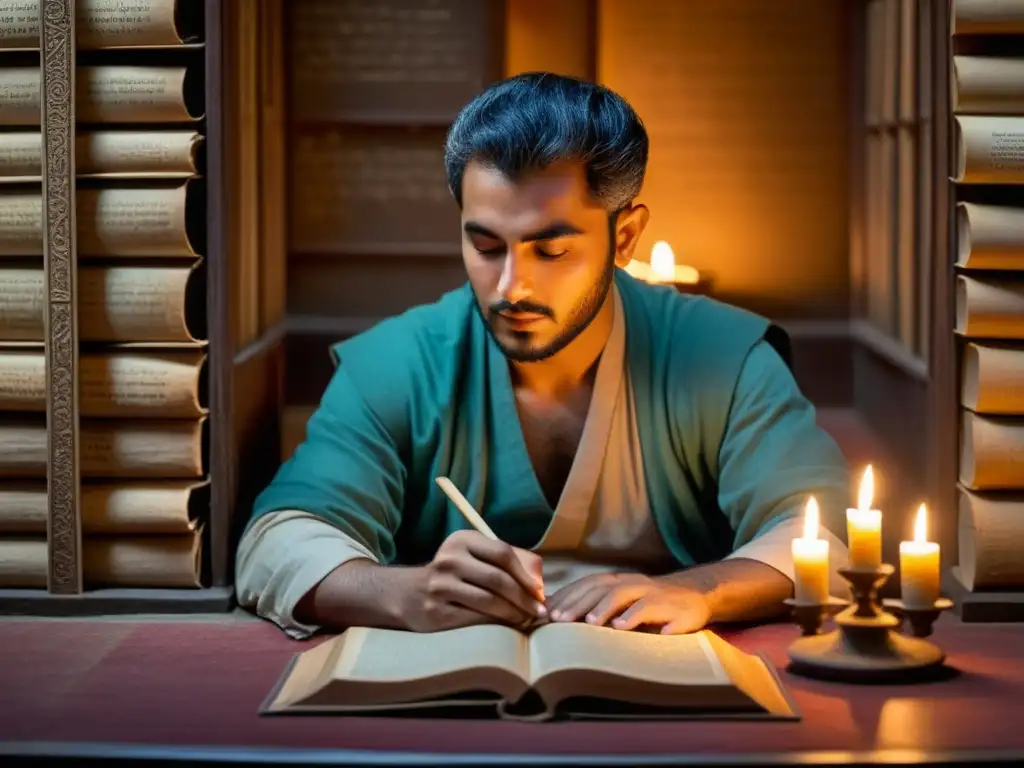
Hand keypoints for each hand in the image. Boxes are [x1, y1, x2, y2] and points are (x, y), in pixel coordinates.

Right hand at [400, 530, 546, 632]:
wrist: (408, 594)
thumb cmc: (452, 575)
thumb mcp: (469, 556)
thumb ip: (499, 561)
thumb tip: (538, 582)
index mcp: (461, 540)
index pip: (503, 553)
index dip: (525, 574)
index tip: (540, 591)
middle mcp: (449, 560)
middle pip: (498, 579)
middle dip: (524, 597)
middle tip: (540, 612)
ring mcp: (441, 586)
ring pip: (489, 601)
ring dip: (514, 613)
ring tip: (526, 620)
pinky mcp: (437, 612)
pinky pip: (476, 619)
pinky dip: (497, 624)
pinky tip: (506, 627)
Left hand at [546, 572, 710, 633]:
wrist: (697, 595)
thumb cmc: (652, 606)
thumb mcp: (625, 605)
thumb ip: (599, 608)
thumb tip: (559, 618)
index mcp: (618, 581)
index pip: (586, 584)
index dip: (565, 596)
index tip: (545, 612)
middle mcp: (632, 583)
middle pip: (599, 587)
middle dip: (577, 603)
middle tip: (558, 620)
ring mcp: (652, 592)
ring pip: (623, 594)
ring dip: (604, 607)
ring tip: (588, 623)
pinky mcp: (671, 606)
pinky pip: (651, 608)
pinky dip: (635, 617)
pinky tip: (621, 627)